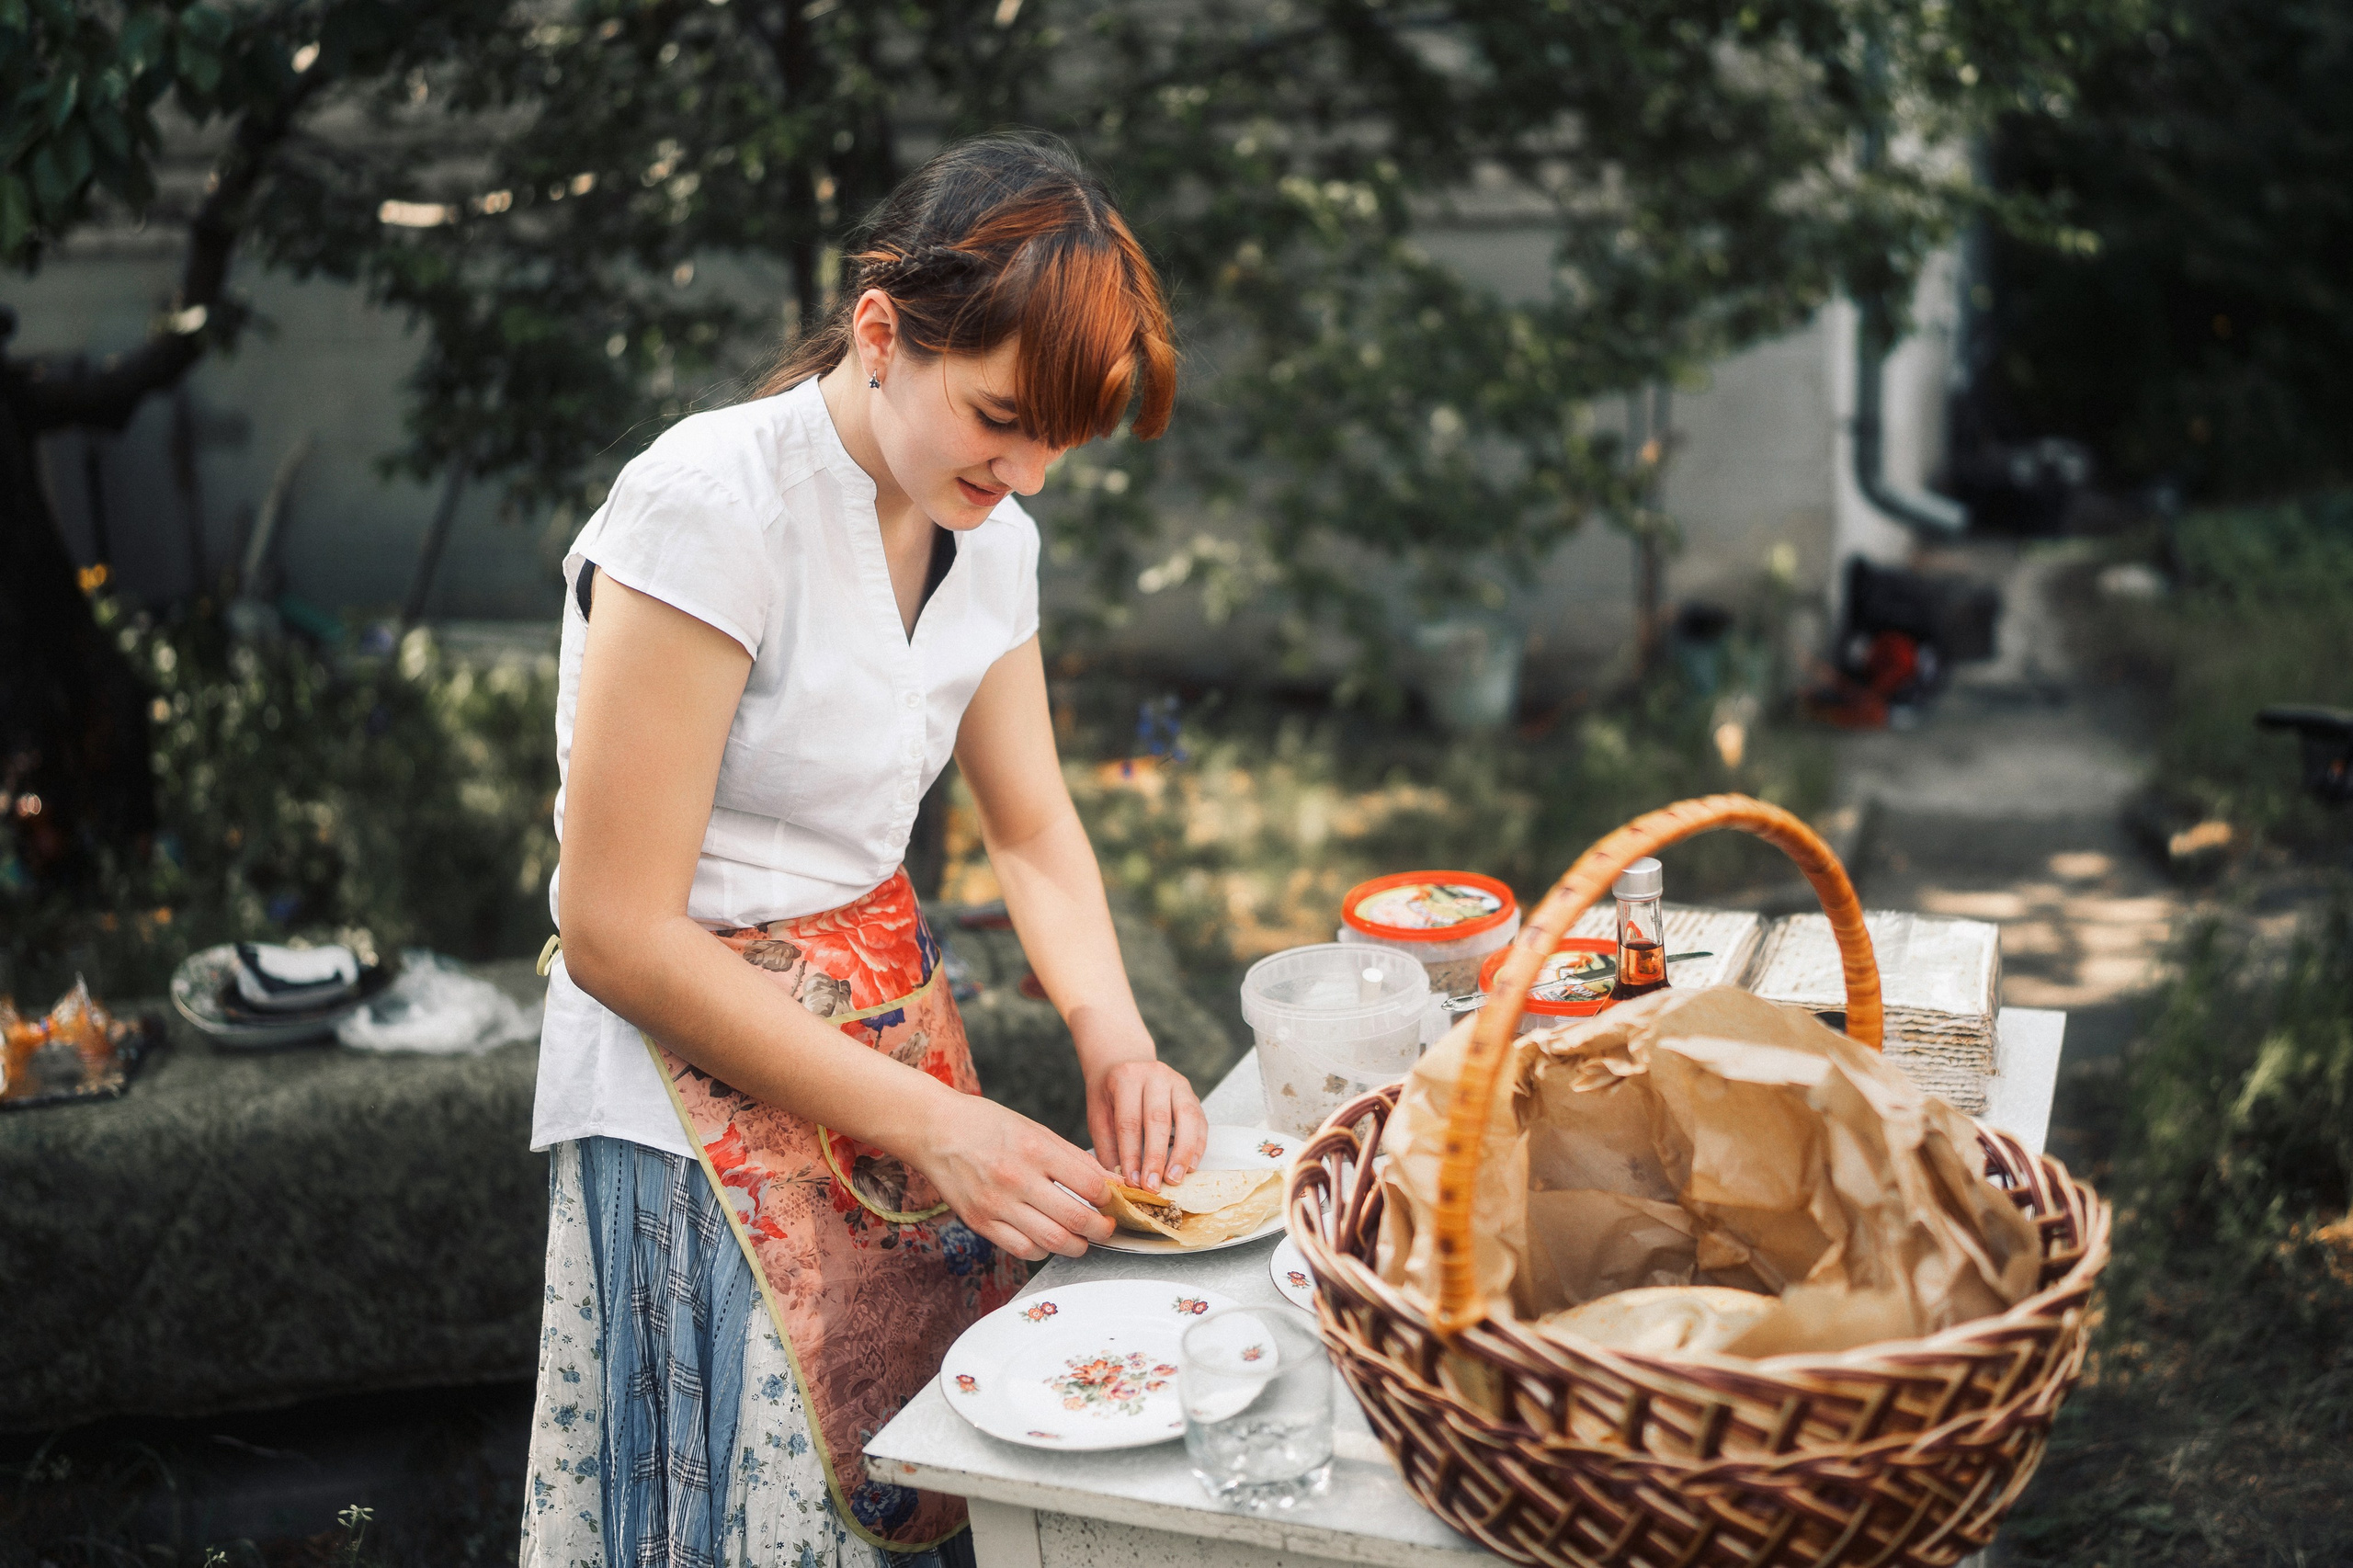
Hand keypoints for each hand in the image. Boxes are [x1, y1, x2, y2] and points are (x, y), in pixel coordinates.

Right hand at [907, 1090, 1113, 1261]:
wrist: (935, 1131)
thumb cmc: (986, 1125)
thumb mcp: (1035, 1130)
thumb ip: (1073, 1157)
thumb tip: (1108, 1182)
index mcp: (1035, 1150)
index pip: (1088, 1184)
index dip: (1108, 1198)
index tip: (1110, 1200)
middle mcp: (1016, 1178)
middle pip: (1075, 1219)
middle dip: (1101, 1229)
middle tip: (1106, 1227)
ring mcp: (996, 1204)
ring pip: (1052, 1241)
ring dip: (1077, 1246)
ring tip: (1082, 1239)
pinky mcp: (980, 1222)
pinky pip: (1022, 1249)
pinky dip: (1043, 1250)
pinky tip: (1048, 1239)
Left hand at [1087, 1058, 1206, 1190]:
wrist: (1125, 1064)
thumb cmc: (1110, 1095)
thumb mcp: (1098, 1115)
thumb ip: (1107, 1147)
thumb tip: (1118, 1181)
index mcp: (1126, 1078)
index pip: (1129, 1121)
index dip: (1131, 1155)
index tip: (1132, 1182)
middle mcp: (1155, 1075)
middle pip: (1158, 1120)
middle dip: (1156, 1157)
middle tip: (1153, 1185)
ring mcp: (1178, 1082)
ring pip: (1186, 1118)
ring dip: (1183, 1153)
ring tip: (1175, 1179)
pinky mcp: (1192, 1094)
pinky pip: (1200, 1121)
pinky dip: (1197, 1146)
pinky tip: (1190, 1166)